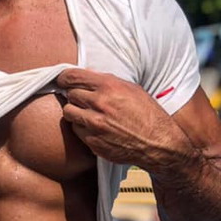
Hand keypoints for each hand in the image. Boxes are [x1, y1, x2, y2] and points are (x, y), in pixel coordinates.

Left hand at [56, 68, 194, 171]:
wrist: (158, 143)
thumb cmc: (147, 114)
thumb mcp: (132, 89)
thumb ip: (107, 81)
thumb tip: (86, 76)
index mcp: (109, 86)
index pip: (72, 76)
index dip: (64, 77)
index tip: (62, 79)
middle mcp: (99, 104)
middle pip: (70, 95)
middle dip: (75, 96)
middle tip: (85, 100)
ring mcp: (94, 125)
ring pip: (69, 113)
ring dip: (76, 112)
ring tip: (89, 114)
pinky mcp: (92, 142)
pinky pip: (77, 131)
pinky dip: (83, 129)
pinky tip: (96, 128)